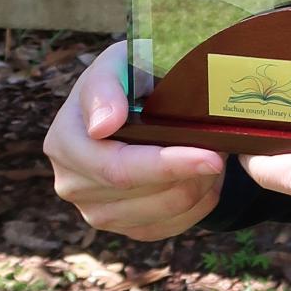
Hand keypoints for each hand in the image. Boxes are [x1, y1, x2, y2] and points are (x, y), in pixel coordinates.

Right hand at [42, 40, 226, 241]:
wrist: (136, 94)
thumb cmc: (129, 73)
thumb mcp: (117, 62)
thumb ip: (105, 87)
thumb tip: (102, 127)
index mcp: (65, 142)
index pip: (117, 168)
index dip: (167, 165)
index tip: (210, 156)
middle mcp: (71, 183)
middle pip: (139, 196)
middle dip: (189, 176)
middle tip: (225, 152)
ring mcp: (94, 209)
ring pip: (157, 215)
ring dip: (197, 189)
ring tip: (217, 157)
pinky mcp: (121, 225)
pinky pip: (165, 228)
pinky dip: (195, 206)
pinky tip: (207, 178)